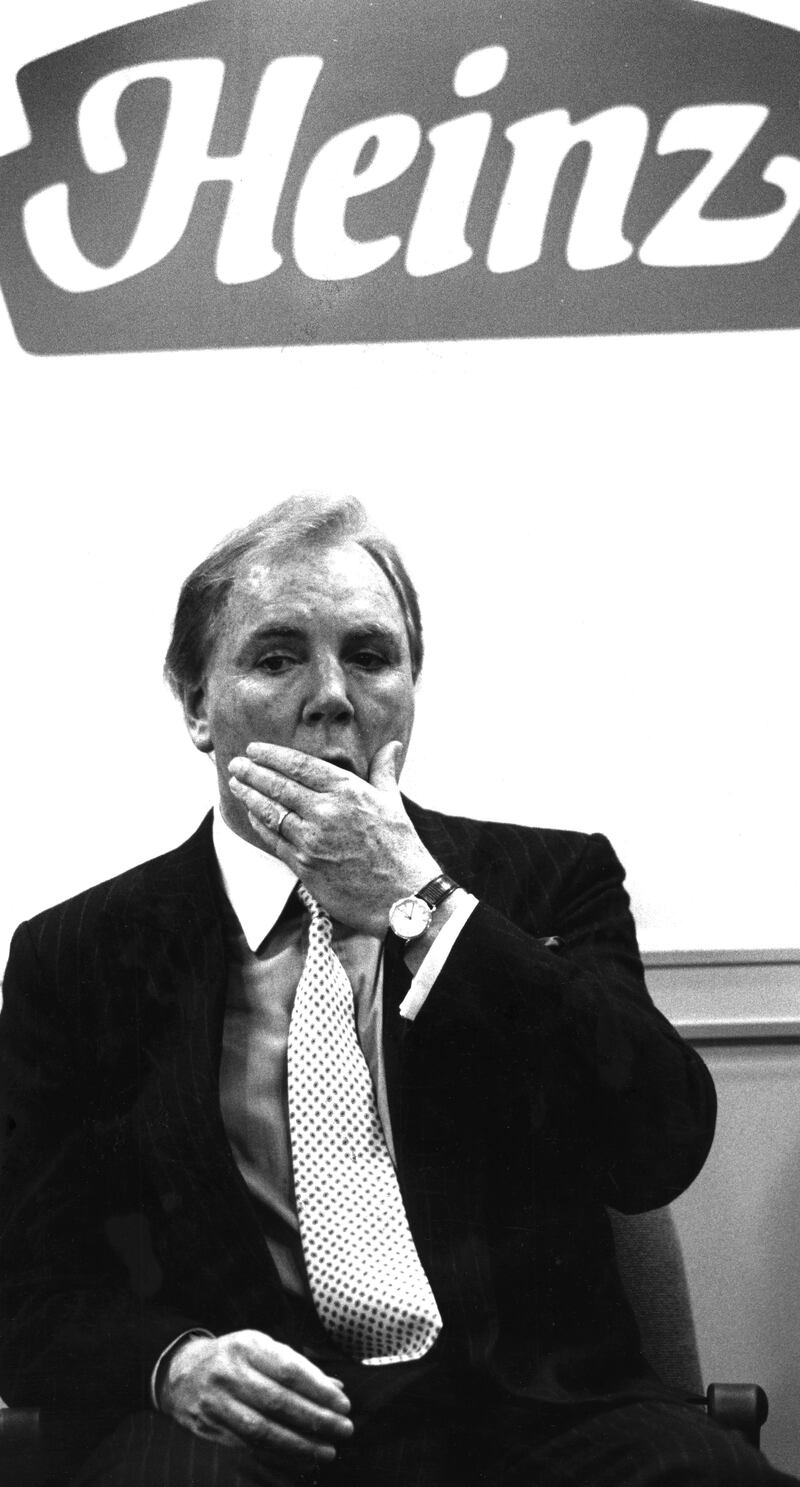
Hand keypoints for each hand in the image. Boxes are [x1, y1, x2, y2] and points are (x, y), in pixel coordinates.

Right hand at [158, 1330, 352, 1463]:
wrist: (180, 1372)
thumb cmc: (234, 1358)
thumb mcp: (262, 1348)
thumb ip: (298, 1366)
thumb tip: (336, 1387)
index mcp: (248, 1346)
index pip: (290, 1370)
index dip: (319, 1390)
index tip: (344, 1404)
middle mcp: (230, 1373)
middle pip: (278, 1402)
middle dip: (316, 1419)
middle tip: (344, 1429)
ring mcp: (217, 1402)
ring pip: (263, 1430)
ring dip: (299, 1444)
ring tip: (327, 1451)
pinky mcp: (209, 1428)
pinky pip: (248, 1446)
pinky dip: (277, 1455)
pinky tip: (300, 1459)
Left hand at [227, 741, 439, 934]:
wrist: (404, 897)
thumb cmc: (401, 849)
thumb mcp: (393, 803)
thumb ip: (384, 772)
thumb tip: (392, 746)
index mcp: (348, 791)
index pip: (300, 765)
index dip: (272, 755)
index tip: (254, 749)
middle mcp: (327, 811)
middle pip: (278, 785)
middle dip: (252, 773)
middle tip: (235, 764)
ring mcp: (312, 840)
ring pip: (270, 812)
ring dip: (249, 796)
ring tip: (236, 785)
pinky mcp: (304, 865)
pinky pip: (274, 839)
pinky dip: (259, 824)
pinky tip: (251, 814)